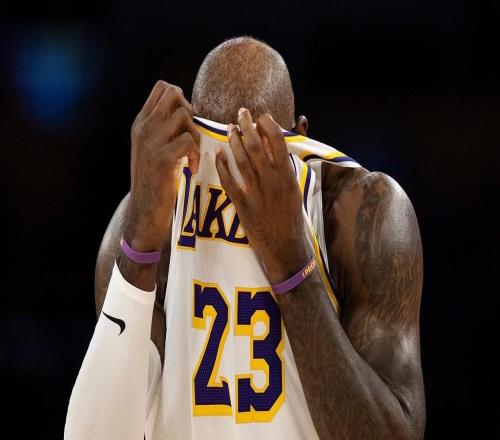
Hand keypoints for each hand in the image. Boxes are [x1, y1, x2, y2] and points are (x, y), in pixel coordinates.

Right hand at [124, 80, 199, 251]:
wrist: (144, 210)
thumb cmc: (154, 181)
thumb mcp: (151, 149)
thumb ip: (162, 129)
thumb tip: (186, 112)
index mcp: (141, 123)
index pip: (162, 87)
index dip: (180, 98)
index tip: (184, 122)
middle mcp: (143, 128)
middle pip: (173, 93)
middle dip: (189, 109)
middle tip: (189, 133)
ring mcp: (151, 141)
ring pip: (184, 116)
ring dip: (195, 135)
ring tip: (192, 155)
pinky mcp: (162, 158)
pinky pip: (189, 141)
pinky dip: (196, 155)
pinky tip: (191, 169)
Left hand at [215, 108, 311, 283]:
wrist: (286, 248)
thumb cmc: (292, 220)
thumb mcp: (295, 192)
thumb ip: (287, 170)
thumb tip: (280, 149)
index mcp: (288, 176)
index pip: (278, 142)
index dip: (268, 125)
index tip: (261, 117)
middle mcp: (273, 182)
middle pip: (257, 146)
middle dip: (248, 126)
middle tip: (241, 114)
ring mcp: (257, 194)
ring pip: (242, 160)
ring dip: (234, 141)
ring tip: (229, 128)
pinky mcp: (244, 206)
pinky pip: (230, 182)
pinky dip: (223, 167)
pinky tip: (218, 155)